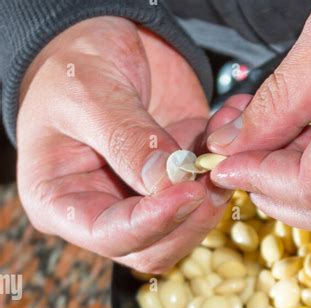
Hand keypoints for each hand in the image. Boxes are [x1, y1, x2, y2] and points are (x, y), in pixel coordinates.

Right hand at [17, 18, 229, 271]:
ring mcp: (141, 203)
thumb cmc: (74, 60)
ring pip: (185, 230)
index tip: (188, 193)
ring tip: (224, 144)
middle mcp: (100, 212)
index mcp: (60, 201)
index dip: (151, 223)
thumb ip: (127, 140)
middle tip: (213, 173)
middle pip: (152, 247)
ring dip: (213, 196)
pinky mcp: (175, 187)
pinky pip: (207, 195)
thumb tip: (168, 183)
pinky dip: (226, 166)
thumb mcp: (90, 92)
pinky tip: (229, 125)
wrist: (105, 36)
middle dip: (189, 217)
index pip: (107, 235)